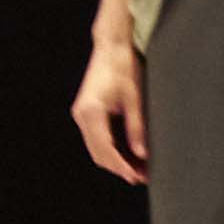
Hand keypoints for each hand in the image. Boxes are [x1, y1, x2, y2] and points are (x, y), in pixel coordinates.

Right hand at [70, 38, 148, 184]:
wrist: (111, 46)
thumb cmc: (123, 67)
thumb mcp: (134, 100)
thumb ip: (137, 129)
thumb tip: (142, 154)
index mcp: (92, 112)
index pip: (106, 150)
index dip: (122, 166)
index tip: (137, 177)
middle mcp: (82, 115)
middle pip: (98, 153)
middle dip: (119, 167)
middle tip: (141, 176)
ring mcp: (82, 113)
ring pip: (96, 147)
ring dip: (114, 159)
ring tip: (137, 167)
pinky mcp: (86, 111)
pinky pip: (96, 137)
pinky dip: (110, 148)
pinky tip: (127, 153)